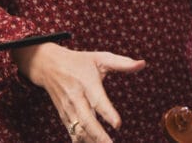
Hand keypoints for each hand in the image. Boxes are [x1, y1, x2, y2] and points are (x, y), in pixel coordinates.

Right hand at [11, 42, 145, 141]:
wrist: (48, 65)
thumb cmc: (80, 61)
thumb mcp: (101, 58)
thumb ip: (122, 63)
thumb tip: (143, 64)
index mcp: (87, 83)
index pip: (98, 100)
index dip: (108, 113)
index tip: (118, 125)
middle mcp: (76, 98)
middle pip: (86, 120)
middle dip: (98, 135)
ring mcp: (68, 108)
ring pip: (78, 129)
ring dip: (90, 140)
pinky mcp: (63, 115)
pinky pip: (72, 131)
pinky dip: (80, 140)